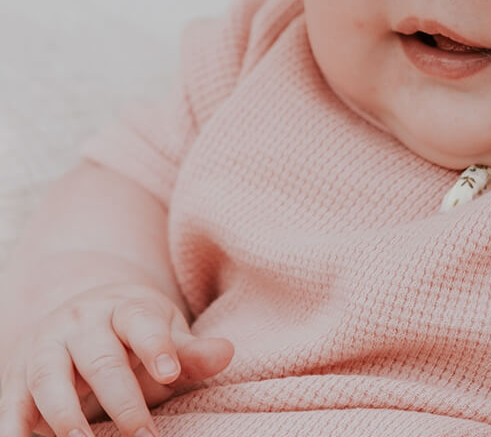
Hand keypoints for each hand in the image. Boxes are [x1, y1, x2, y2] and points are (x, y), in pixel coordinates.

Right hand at [0, 282, 232, 436]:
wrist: (76, 316)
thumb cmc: (132, 335)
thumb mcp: (163, 334)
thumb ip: (190, 352)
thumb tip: (227, 353)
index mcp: (125, 307)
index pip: (141, 321)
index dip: (156, 346)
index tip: (170, 373)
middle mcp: (82, 322)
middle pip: (100, 359)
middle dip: (121, 399)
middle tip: (144, 434)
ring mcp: (46, 347)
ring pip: (48, 378)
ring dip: (63, 415)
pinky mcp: (17, 377)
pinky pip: (11, 404)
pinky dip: (13, 429)